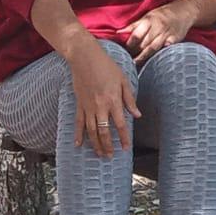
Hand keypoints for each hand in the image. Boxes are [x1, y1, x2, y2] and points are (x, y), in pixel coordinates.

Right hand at [68, 38, 140, 156]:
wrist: (85, 58)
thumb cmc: (107, 67)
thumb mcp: (124, 81)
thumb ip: (130, 100)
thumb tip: (137, 115)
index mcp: (113, 101)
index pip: (120, 125)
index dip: (123, 138)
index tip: (125, 148)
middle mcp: (100, 107)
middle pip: (103, 132)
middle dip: (107, 146)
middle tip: (110, 156)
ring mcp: (87, 107)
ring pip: (91, 131)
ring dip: (95, 144)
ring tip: (99, 154)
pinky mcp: (79, 104)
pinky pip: (78, 123)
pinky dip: (78, 135)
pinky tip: (78, 145)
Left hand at [123, 0, 197, 64]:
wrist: (184, 11)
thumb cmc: (162, 14)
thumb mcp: (147, 16)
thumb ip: (134, 26)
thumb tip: (118, 32)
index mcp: (148, 21)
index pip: (136, 35)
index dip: (129, 44)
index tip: (124, 51)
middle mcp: (158, 28)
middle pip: (144, 44)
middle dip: (135, 53)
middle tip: (128, 60)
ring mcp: (167, 34)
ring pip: (153, 49)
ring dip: (144, 57)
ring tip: (136, 64)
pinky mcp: (175, 40)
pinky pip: (166, 49)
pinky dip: (160, 55)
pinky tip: (153, 61)